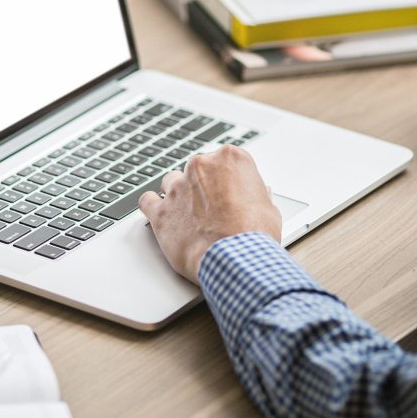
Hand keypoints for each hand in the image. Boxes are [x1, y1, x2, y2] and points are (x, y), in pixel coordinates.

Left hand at [137, 145, 281, 283]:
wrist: (235, 259)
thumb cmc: (254, 235)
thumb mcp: (269, 209)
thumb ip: (256, 196)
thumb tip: (255, 197)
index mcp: (230, 159)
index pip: (225, 160)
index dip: (227, 180)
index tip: (230, 192)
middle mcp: (201, 166)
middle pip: (197, 169)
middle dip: (203, 186)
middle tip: (213, 209)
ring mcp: (178, 187)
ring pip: (171, 181)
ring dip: (178, 195)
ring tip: (189, 215)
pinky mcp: (161, 210)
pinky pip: (147, 201)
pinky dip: (153, 207)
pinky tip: (162, 215)